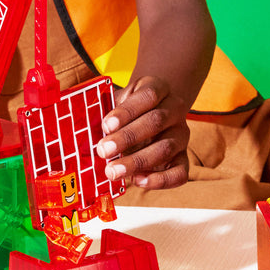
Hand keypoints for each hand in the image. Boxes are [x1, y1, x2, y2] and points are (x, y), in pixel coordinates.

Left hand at [98, 76, 189, 190]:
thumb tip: (86, 132)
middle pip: (156, 121)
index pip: (148, 96)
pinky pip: (180, 172)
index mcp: (159, 89)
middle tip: (103, 150)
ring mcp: (181, 134)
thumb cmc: (131, 108)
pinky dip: (160, 180)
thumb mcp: (119, 101)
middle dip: (127, 138)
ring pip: (166, 148)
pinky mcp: (183, 157)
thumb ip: (107, 113)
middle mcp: (174, 110)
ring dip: (137, 161)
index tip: (106, 125)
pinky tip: (138, 180)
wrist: (154, 110)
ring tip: (113, 171)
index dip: (127, 111)